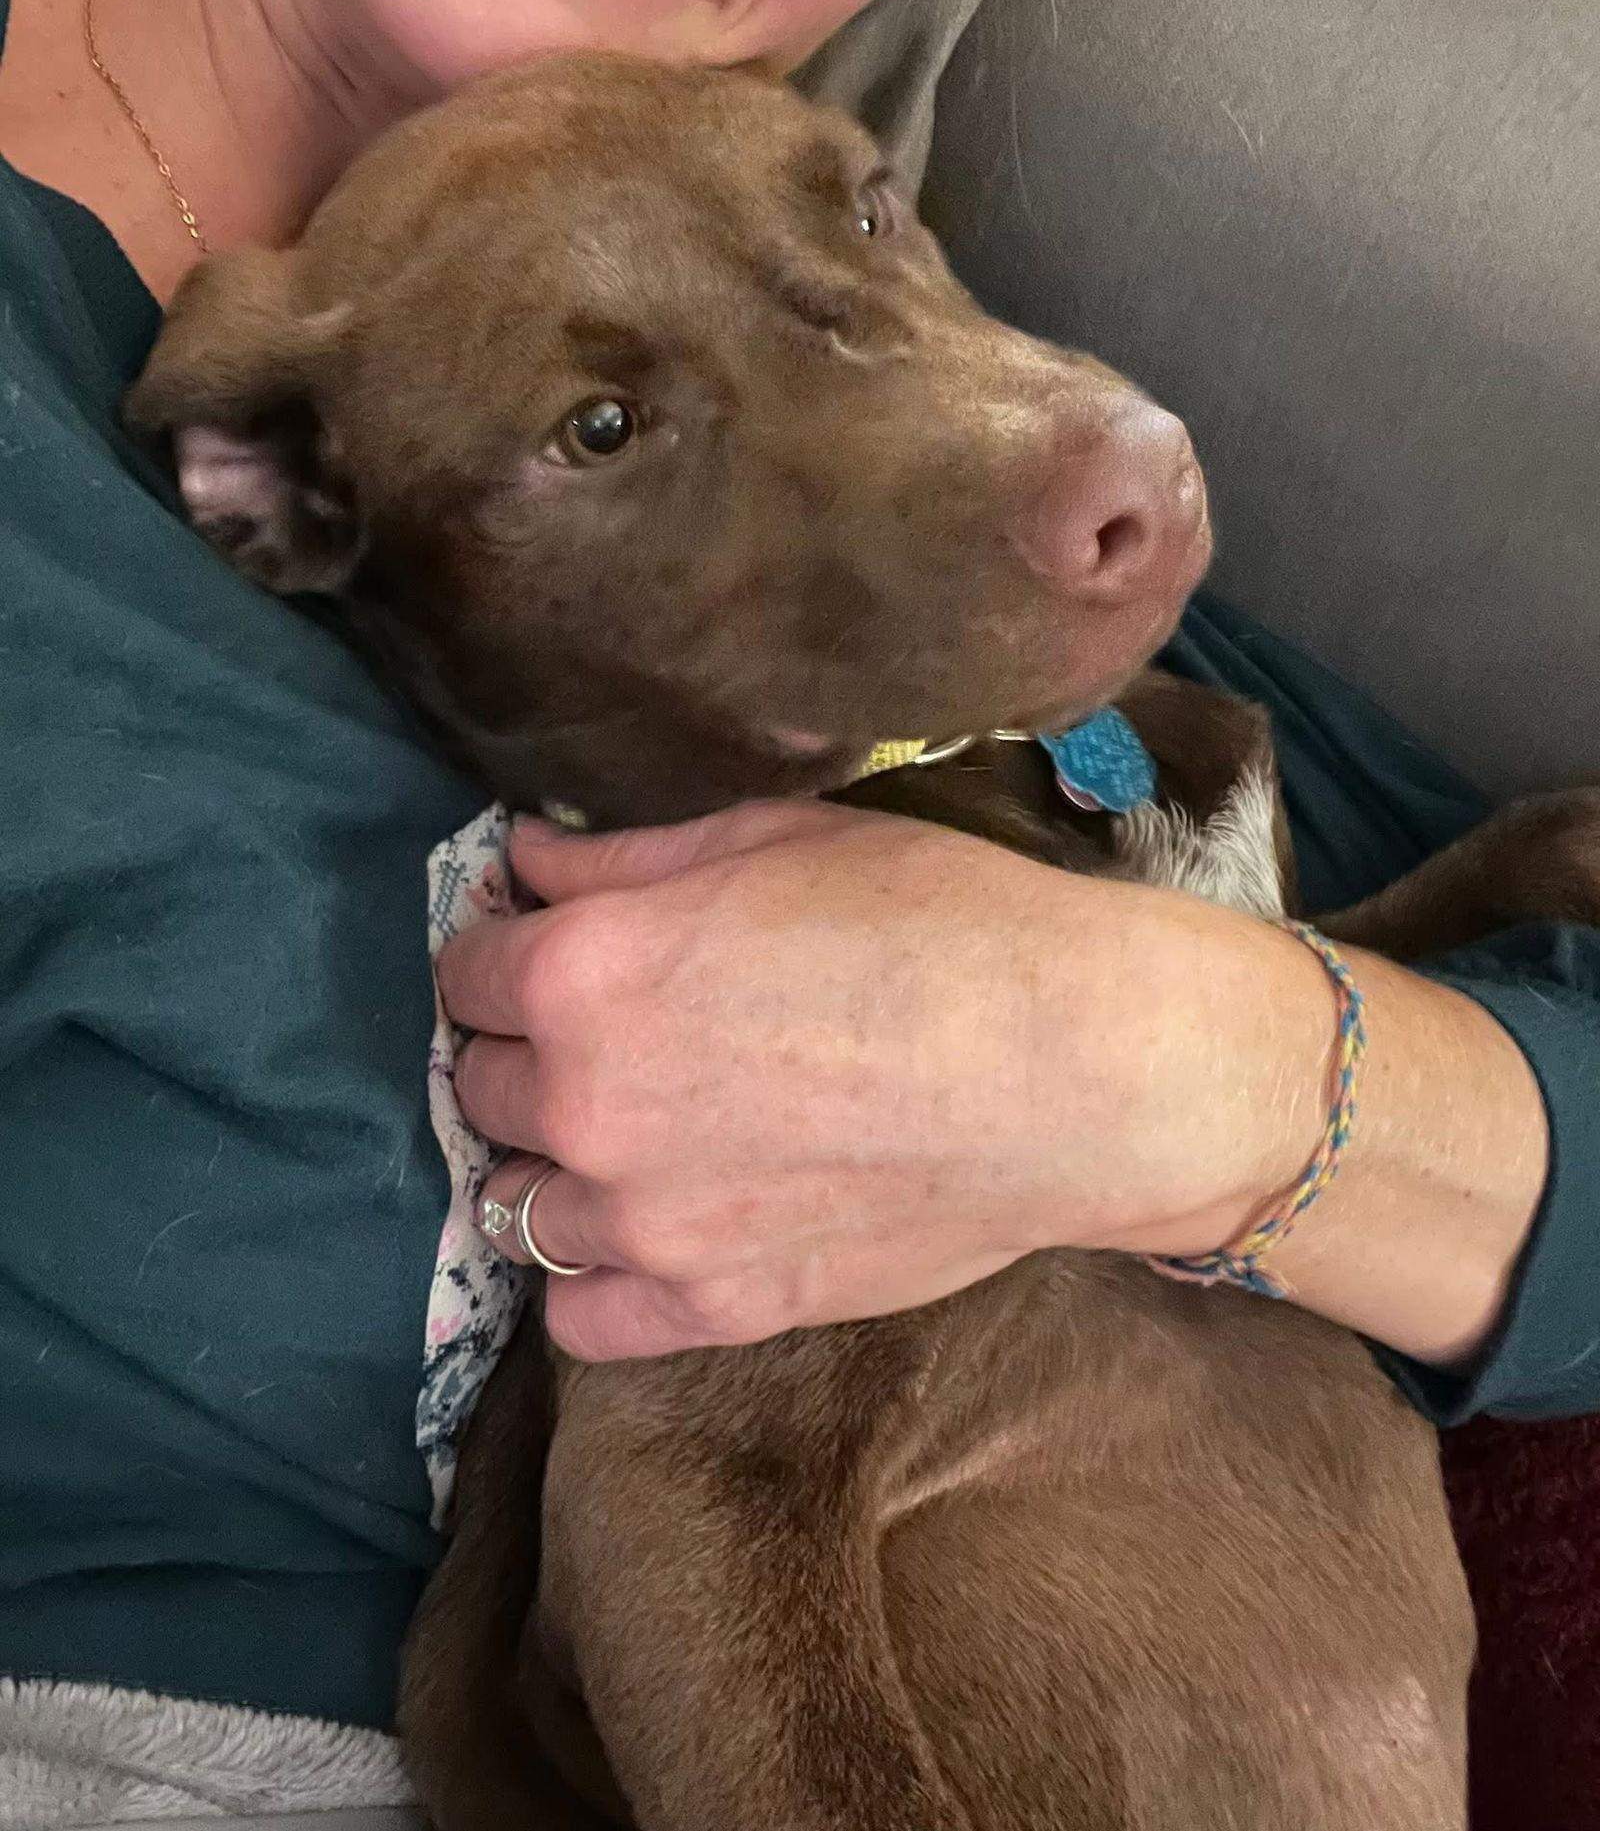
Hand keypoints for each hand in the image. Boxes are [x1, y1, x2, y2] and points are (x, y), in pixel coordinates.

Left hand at [438, 801, 1348, 1360]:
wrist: (1072, 1064)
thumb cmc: (936, 920)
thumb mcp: (773, 840)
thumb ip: (620, 858)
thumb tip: (524, 861)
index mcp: (583, 973)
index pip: (464, 970)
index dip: (511, 950)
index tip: (559, 950)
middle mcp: (583, 1105)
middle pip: (485, 1086)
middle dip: (532, 1051)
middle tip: (619, 1033)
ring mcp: (643, 1223)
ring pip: (518, 1203)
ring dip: (557, 1161)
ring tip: (639, 1130)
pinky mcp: (710, 1308)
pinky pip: (578, 1314)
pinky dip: (593, 1273)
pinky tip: (651, 1225)